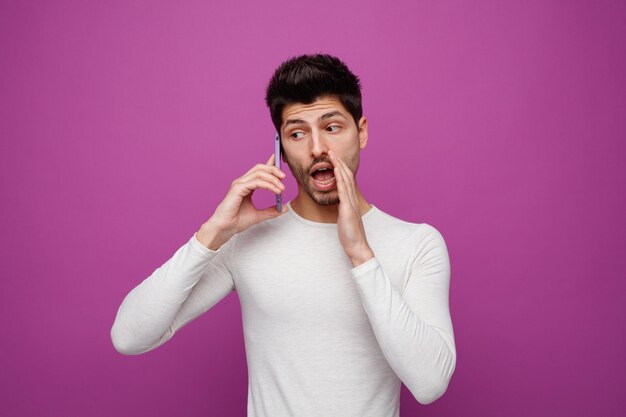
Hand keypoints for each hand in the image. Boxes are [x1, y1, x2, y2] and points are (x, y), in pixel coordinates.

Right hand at [197, 154, 287, 249]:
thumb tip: (284, 208)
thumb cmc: (237, 221)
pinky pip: (256, 182)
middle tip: (284, 177)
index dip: (270, 164)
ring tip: (282, 188)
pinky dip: (268, 185)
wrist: (225, 229)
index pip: (259, 171)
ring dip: (273, 178)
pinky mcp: (238, 189)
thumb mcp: (259, 215)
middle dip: (273, 169)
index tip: (280, 161)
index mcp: (246, 186)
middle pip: (260, 168)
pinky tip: (276, 191)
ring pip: (259, 173)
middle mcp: (242, 182)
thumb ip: (271, 211)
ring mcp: (239, 184)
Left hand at [329, 151, 373, 266]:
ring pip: (346, 181)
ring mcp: (351, 204)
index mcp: (350, 201)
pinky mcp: (348, 211)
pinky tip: (336, 172)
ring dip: (339, 167)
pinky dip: (340, 181)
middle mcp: (352, 200)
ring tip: (332, 156)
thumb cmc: (350, 235)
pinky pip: (343, 193)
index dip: (340, 168)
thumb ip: (342, 208)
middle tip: (332, 151)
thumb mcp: (344, 218)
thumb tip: (339, 203)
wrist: (357, 247)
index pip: (346, 180)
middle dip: (339, 163)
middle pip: (347, 176)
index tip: (334, 158)